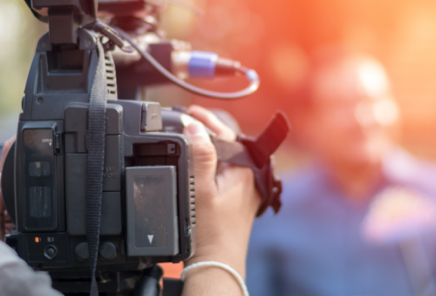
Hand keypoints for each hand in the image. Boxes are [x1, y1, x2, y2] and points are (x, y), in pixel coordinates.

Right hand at [182, 106, 260, 280]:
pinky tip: (199, 164)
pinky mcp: (239, 198)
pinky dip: (213, 162)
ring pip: (226, 156)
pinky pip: (226, 170)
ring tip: (190, 137)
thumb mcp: (200, 188)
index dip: (205, 120)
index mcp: (244, 168)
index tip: (188, 112)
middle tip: (186, 120)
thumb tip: (195, 127)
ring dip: (210, 145)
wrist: (217, 261)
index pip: (225, 132)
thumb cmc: (210, 231)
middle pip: (227, 142)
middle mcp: (249, 176)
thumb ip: (199, 155)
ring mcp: (246, 187)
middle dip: (208, 130)